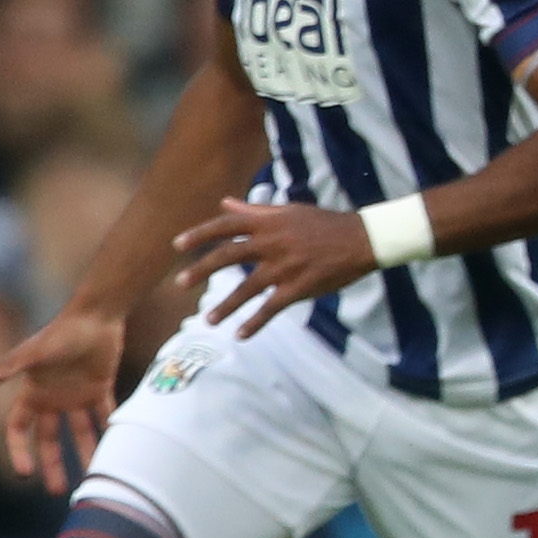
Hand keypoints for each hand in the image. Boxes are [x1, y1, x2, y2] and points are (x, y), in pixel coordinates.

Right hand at [0, 307, 126, 490]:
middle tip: (58, 491)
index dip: (19, 450)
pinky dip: (109, 431)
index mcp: (32, 392)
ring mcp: (76, 394)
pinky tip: (117, 452)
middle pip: (50, 439)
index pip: (19, 429)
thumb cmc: (62, 333)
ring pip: (80, 432)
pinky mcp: (100, 388)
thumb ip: (3, 369)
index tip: (25, 473)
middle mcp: (53, 397)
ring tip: (94, 476)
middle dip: (52, 464)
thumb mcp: (31, 354)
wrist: (96, 315)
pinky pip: (105, 416)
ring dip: (86, 453)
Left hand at [174, 200, 374, 335]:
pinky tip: (240, 335)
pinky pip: (270, 308)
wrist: (360, 239)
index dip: (199, 235)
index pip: (225, 226)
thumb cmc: (322, 223)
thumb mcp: (287, 211)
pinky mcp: (298, 287)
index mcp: (267, 222)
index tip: (177, 245)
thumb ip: (253, 210)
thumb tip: (225, 203)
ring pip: (246, 289)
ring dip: (225, 306)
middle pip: (227, 256)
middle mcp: (271, 243)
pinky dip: (254, 323)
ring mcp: (284, 267)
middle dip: (200, 270)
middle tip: (179, 284)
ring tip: (208, 320)